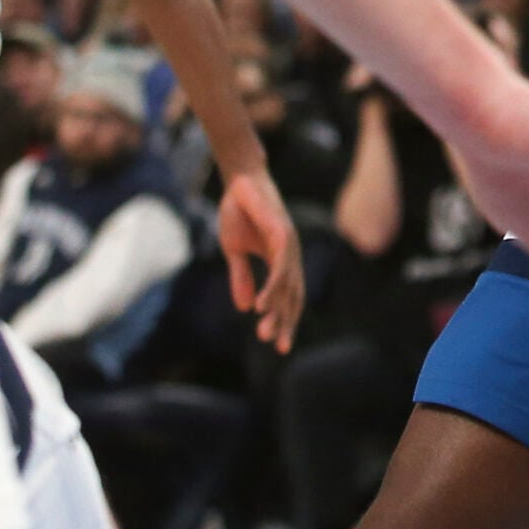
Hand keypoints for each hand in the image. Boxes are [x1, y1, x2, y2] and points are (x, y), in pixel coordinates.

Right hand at [218, 168, 304, 353]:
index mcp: (281, 260)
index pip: (288, 296)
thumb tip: (244, 309)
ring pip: (287, 285)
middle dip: (286, 322)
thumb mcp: (234, 251)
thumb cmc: (239, 213)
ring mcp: (288, 244)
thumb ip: (241, 278)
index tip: (279, 345)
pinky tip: (261, 305)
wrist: (239, 181)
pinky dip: (272, 287)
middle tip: (278, 347)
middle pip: (293, 295)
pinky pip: (279, 266)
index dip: (285, 320)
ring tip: (265, 332)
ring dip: (276, 310)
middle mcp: (290, 255)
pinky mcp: (281, 234)